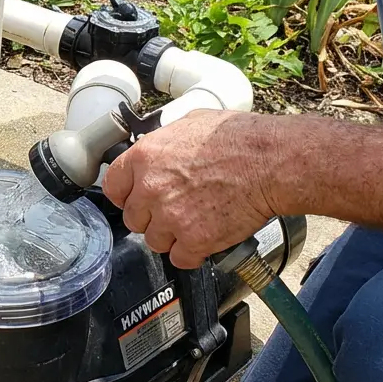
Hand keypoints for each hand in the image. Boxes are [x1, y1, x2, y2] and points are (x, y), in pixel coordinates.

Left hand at [103, 110, 282, 268]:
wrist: (269, 161)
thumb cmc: (238, 139)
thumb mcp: (190, 123)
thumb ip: (165, 143)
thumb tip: (161, 150)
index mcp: (144, 157)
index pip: (113, 187)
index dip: (126, 196)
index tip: (135, 200)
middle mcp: (150, 188)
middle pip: (134, 219)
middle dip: (152, 218)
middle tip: (175, 211)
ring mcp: (170, 216)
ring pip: (155, 241)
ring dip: (172, 237)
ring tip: (195, 223)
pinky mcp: (193, 239)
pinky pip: (180, 258)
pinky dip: (192, 254)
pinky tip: (205, 239)